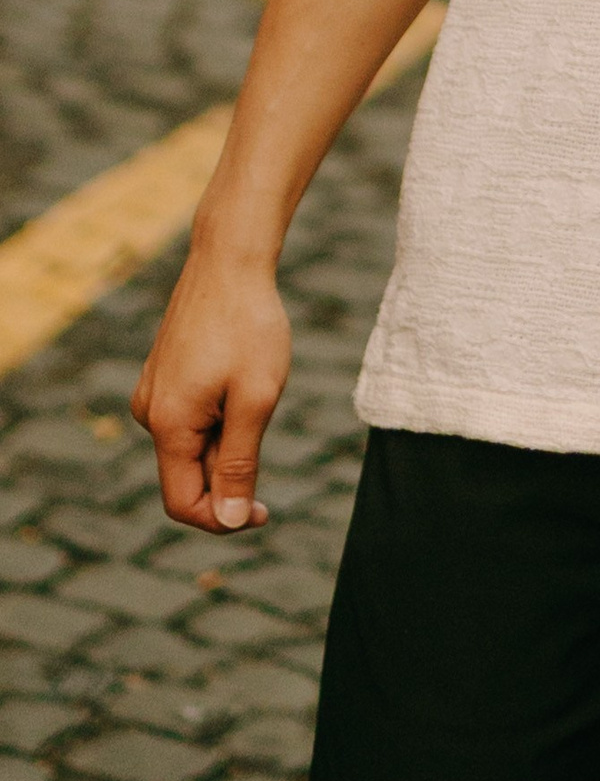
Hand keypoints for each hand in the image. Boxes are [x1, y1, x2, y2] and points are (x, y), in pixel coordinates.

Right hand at [131, 233, 291, 534]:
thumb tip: (227, 519)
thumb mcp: (256, 400)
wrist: (229, 261)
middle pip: (187, 476)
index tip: (266, 511)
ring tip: (255, 390)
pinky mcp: (163, 378)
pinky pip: (190, 419)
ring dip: (227, 441)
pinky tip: (242, 379)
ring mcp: (153, 394)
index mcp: (168, 425)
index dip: (222, 519)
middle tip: (268, 426)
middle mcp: (150, 414)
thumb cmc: (249, 327)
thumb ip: (238, 464)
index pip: (182, 503)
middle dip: (229, 475)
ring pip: (192, 446)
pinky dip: (219, 419)